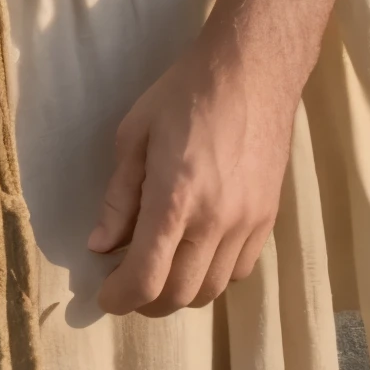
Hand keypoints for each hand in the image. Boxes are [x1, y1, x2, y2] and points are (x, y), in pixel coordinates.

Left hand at [86, 0, 369, 317]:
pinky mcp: (268, 217)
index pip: (145, 279)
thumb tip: (100, 246)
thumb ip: (118, 197)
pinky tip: (197, 252)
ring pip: (211, 290)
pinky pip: (239, 271)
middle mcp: (215, 220)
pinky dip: (213, 275)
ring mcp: (247, 222)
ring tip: (161, 268)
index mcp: (175, 199)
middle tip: (127, 280)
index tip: (104, 294)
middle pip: (178, 296)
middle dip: (145, 300)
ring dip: (180, 291)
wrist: (252, 68)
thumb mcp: (135, 135)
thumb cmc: (185, 92)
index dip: (119, 298)